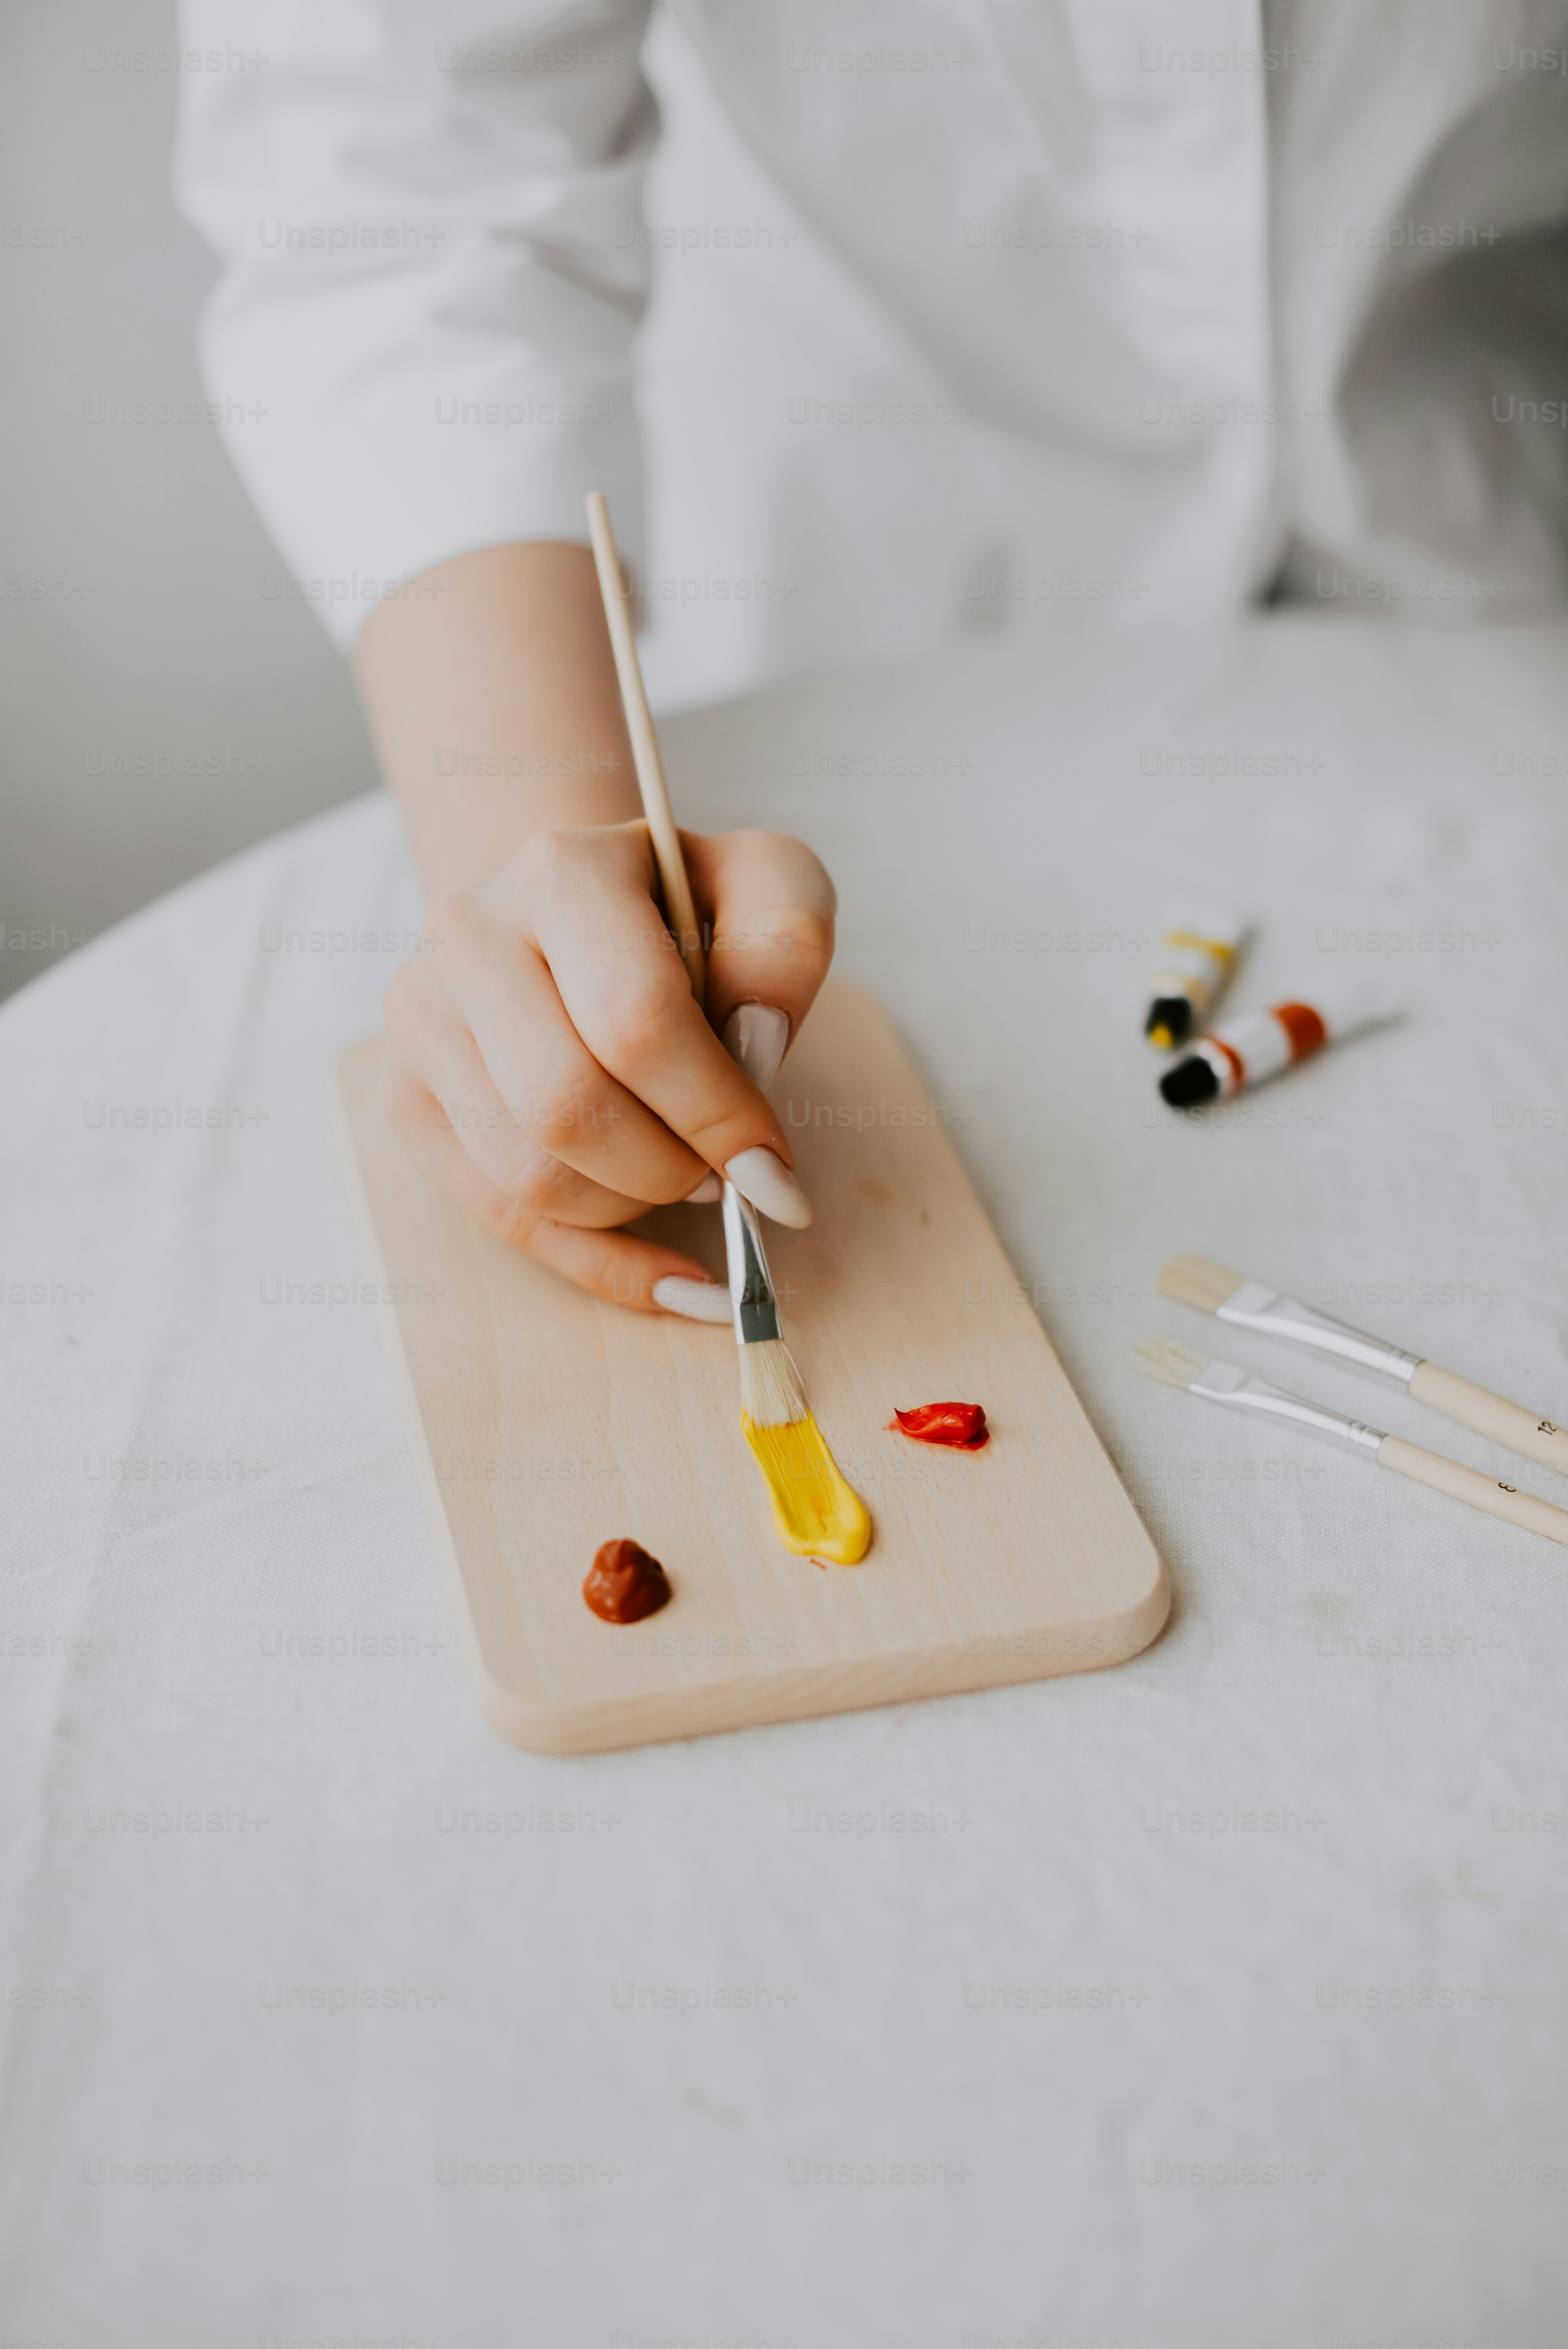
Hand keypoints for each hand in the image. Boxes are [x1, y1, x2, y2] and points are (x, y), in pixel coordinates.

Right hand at [382, 821, 834, 1312]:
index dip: (717, 1115)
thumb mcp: (765, 887)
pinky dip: (597, 1262)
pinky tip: (667, 1275)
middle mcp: (468, 937)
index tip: (776, 1170)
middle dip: (670, 1169)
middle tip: (726, 1174)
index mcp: (561, 873)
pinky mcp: (407, 1097)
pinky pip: (501, 1216)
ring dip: (632, 1207)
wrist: (571, 908)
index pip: (636, 1024)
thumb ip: (785, 943)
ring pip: (529, 1175)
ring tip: (681, 1176)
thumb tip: (755, 1046)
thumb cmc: (681, 907)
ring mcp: (421, 1020)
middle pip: (568, 1108)